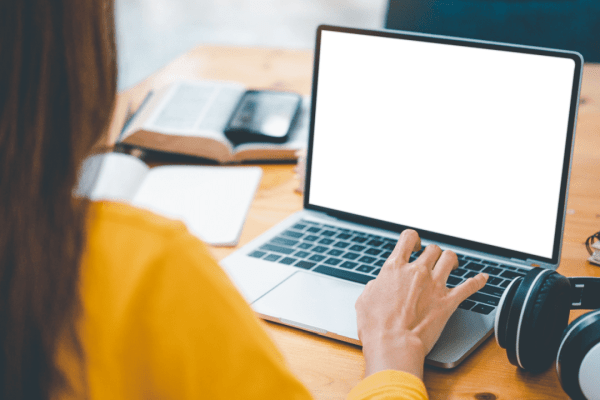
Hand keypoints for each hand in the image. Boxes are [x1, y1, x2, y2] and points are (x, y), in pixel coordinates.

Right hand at [355, 229, 487, 379]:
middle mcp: (416, 271)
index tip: (414, 245)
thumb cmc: (376, 326)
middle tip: (432, 260)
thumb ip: (374, 287)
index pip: (408, 238)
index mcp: (394, 268)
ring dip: (451, 259)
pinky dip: (478, 281)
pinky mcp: (448, 301)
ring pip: (450, 258)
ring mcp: (434, 285)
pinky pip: (470, 286)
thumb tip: (378, 285)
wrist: (393, 344)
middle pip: (432, 249)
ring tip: (452, 264)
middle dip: (432, 253)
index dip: (413, 239)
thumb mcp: (364, 300)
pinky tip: (483, 278)